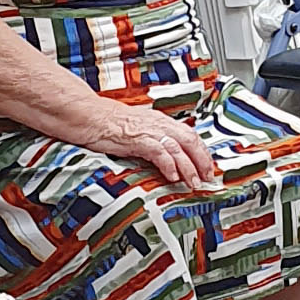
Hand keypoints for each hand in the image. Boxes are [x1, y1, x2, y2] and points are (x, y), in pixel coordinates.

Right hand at [85, 100, 219, 192]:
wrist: (91, 116)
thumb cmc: (111, 124)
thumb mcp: (140, 129)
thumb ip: (156, 138)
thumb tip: (168, 153)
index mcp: (162, 121)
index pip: (190, 135)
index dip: (202, 152)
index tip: (208, 167)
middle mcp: (159, 124)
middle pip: (190, 141)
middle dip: (202, 161)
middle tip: (207, 178)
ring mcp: (149, 131)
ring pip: (178, 149)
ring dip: (189, 168)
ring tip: (193, 183)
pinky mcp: (138, 139)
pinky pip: (159, 152)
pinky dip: (169, 165)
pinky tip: (173, 177)